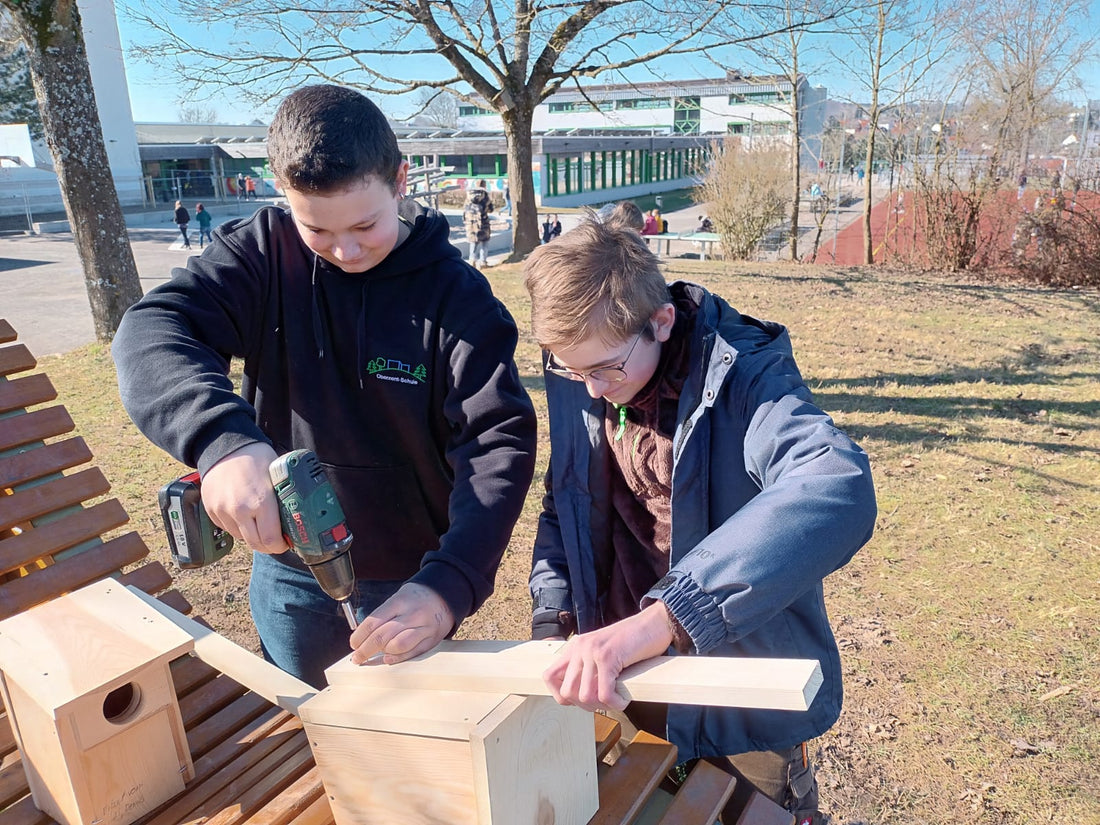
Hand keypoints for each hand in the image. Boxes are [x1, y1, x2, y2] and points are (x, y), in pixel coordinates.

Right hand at [200, 442, 286, 554]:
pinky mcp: (211, 510)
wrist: (224, 445)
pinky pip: (227, 528)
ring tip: (259, 522)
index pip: (271, 539)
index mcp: (261, 501)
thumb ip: (286, 496)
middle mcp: (240, 510)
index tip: (286, 542)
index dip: (280, 545)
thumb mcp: (278, 474)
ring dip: (252, 535)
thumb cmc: (255, 457)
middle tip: (276, 540)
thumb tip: (300, 515)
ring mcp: (223, 511)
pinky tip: (243, 513)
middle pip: (256, 544)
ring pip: (241, 538)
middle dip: (268, 546)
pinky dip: (237, 526)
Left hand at [349, 582, 454, 665]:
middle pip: (382, 636)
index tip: (353, 644)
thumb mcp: (398, 599)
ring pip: (397, 646)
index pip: (373, 622)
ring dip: (381, 654)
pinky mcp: (431, 640)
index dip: (359, 636)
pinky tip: (387, 659)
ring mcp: (423, 628)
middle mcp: (412, 614)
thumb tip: (362, 637)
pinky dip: (397, 658)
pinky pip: (412, 653)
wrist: (444, 596)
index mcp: (399, 602)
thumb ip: (382, 616)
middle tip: (357, 657)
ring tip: (373, 656)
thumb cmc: (415, 599)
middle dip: (365, 650)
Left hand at [542, 601, 673, 712]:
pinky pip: (604, 694)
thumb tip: (579, 697)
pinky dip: (615, 703)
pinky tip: (624, 700)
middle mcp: (580, 647)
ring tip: (616, 700)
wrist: (655, 623)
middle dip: (585, 705)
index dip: (562, 695)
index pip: (549, 676)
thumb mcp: (603, 652)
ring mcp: (592, 651)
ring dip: (602, 706)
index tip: (581, 699)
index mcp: (575, 646)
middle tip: (603, 702)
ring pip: (584, 696)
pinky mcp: (608, 657)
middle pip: (566, 692)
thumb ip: (588, 668)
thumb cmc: (634, 641)